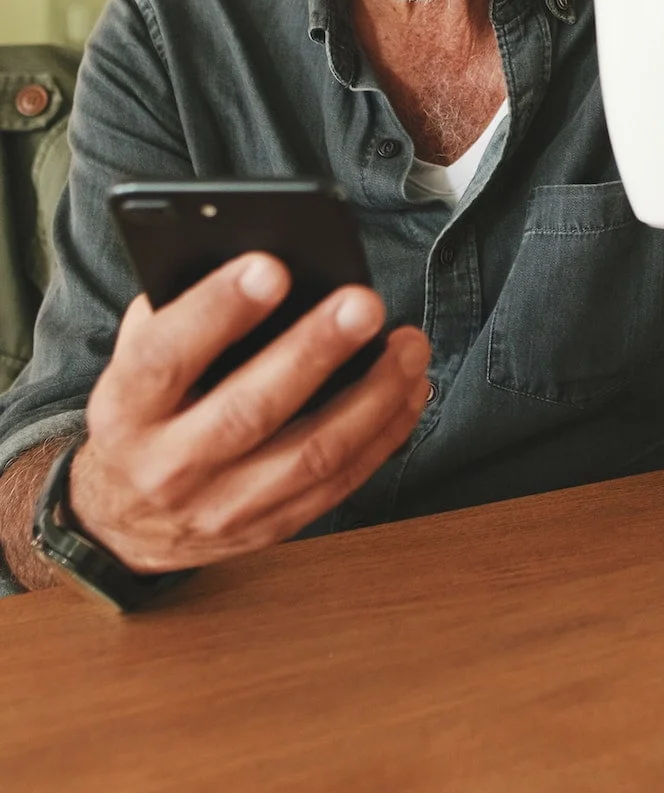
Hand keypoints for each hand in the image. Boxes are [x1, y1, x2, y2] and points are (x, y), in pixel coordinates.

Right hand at [70, 254, 430, 572]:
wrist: (125, 520)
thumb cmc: (143, 411)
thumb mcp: (133, 359)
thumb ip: (176, 314)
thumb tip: (258, 263)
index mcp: (126, 411)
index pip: (166, 357)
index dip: (217, 311)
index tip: (271, 266)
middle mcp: (168, 467)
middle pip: (249, 410)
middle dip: (315, 351)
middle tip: (363, 303)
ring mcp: (220, 507)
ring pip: (309, 455)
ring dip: (372, 397)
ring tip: (407, 346)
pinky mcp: (268, 529)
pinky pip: (337, 484)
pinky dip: (383, 434)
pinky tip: (409, 390)